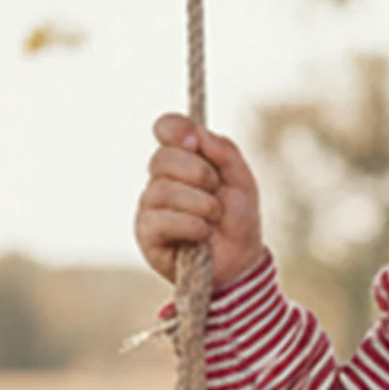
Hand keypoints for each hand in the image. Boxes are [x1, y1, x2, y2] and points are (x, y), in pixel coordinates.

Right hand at [135, 114, 266, 288]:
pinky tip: (203, 234)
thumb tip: (196, 133)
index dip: (175, 128)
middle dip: (199, 174)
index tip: (194, 141)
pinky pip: (160, 220)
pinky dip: (190, 225)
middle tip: (216, 191)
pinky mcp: (146, 233)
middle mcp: (162, 178)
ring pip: (163, 190)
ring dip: (200, 204)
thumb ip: (224, 151)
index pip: (167, 128)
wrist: (241, 261)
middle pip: (163, 158)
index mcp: (184, 159)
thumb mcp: (242, 180)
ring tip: (214, 218)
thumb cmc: (238, 218)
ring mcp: (150, 205)